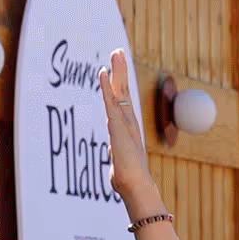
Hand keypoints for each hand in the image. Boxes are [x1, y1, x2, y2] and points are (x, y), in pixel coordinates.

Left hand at [95, 50, 155, 203]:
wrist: (135, 186)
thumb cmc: (128, 180)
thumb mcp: (119, 162)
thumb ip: (116, 155)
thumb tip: (113, 156)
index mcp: (128, 128)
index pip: (123, 101)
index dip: (119, 84)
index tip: (116, 69)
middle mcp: (128, 122)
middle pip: (124, 91)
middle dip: (121, 71)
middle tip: (118, 52)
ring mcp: (124, 123)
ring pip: (120, 92)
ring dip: (117, 72)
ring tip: (116, 54)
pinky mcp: (117, 126)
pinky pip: (111, 102)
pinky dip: (106, 86)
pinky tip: (103, 72)